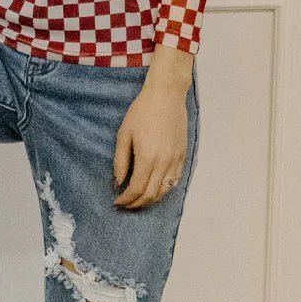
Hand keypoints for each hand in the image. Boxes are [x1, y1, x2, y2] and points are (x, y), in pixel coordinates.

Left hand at [112, 83, 187, 209]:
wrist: (166, 96)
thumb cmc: (142, 112)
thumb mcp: (124, 134)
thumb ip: (120, 161)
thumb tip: (118, 183)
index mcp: (147, 158)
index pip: (137, 189)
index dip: (126, 199)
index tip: (117, 202)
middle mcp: (164, 163)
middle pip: (151, 194)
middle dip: (137, 203)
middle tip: (126, 205)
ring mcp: (176, 160)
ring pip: (165, 191)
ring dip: (151, 200)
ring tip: (138, 200)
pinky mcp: (183, 156)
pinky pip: (175, 180)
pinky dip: (164, 189)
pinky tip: (154, 189)